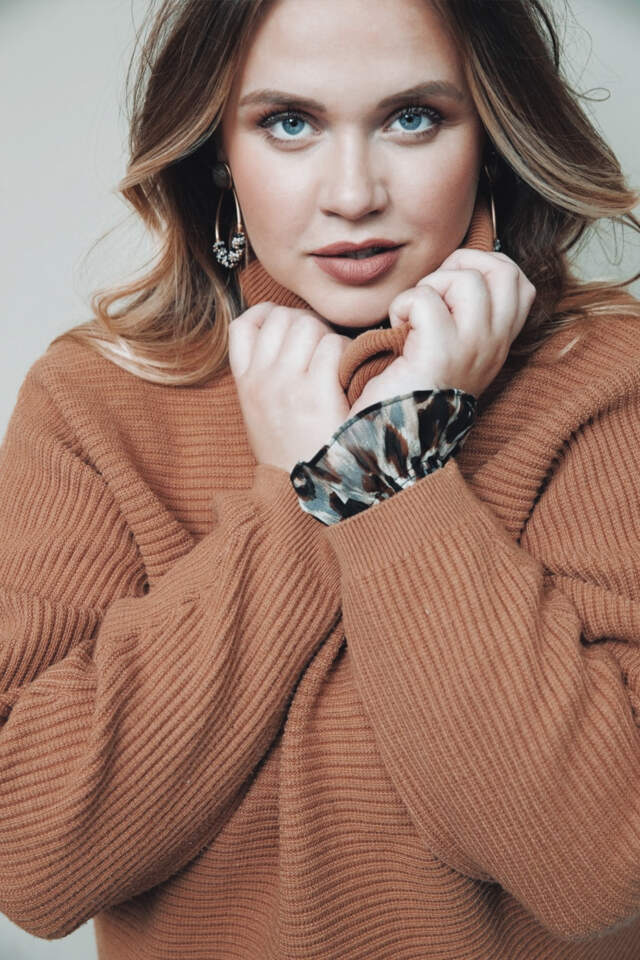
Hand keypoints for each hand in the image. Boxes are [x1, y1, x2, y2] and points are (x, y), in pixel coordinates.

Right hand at [228, 303, 350, 472]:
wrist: (304, 496)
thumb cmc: (292, 454)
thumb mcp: (261, 414)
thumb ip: (264, 377)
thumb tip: (283, 338)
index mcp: (245, 384)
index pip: (244, 324)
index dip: (269, 315)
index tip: (289, 329)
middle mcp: (261, 381)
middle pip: (283, 317)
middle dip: (308, 324)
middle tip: (323, 350)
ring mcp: (286, 386)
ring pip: (309, 325)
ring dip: (329, 337)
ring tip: (336, 365)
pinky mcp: (315, 395)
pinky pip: (333, 347)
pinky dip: (347, 354)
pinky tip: (348, 377)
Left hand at [348, 249, 536, 416]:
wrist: (394, 438)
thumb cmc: (410, 390)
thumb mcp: (451, 349)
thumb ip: (462, 313)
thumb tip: (455, 265)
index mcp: (498, 343)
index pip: (521, 283)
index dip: (485, 269)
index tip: (450, 291)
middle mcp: (493, 345)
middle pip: (503, 271)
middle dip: (462, 265)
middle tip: (433, 293)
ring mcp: (472, 348)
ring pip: (466, 279)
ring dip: (429, 286)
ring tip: (413, 317)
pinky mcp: (440, 352)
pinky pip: (425, 299)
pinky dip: (403, 305)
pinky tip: (396, 330)